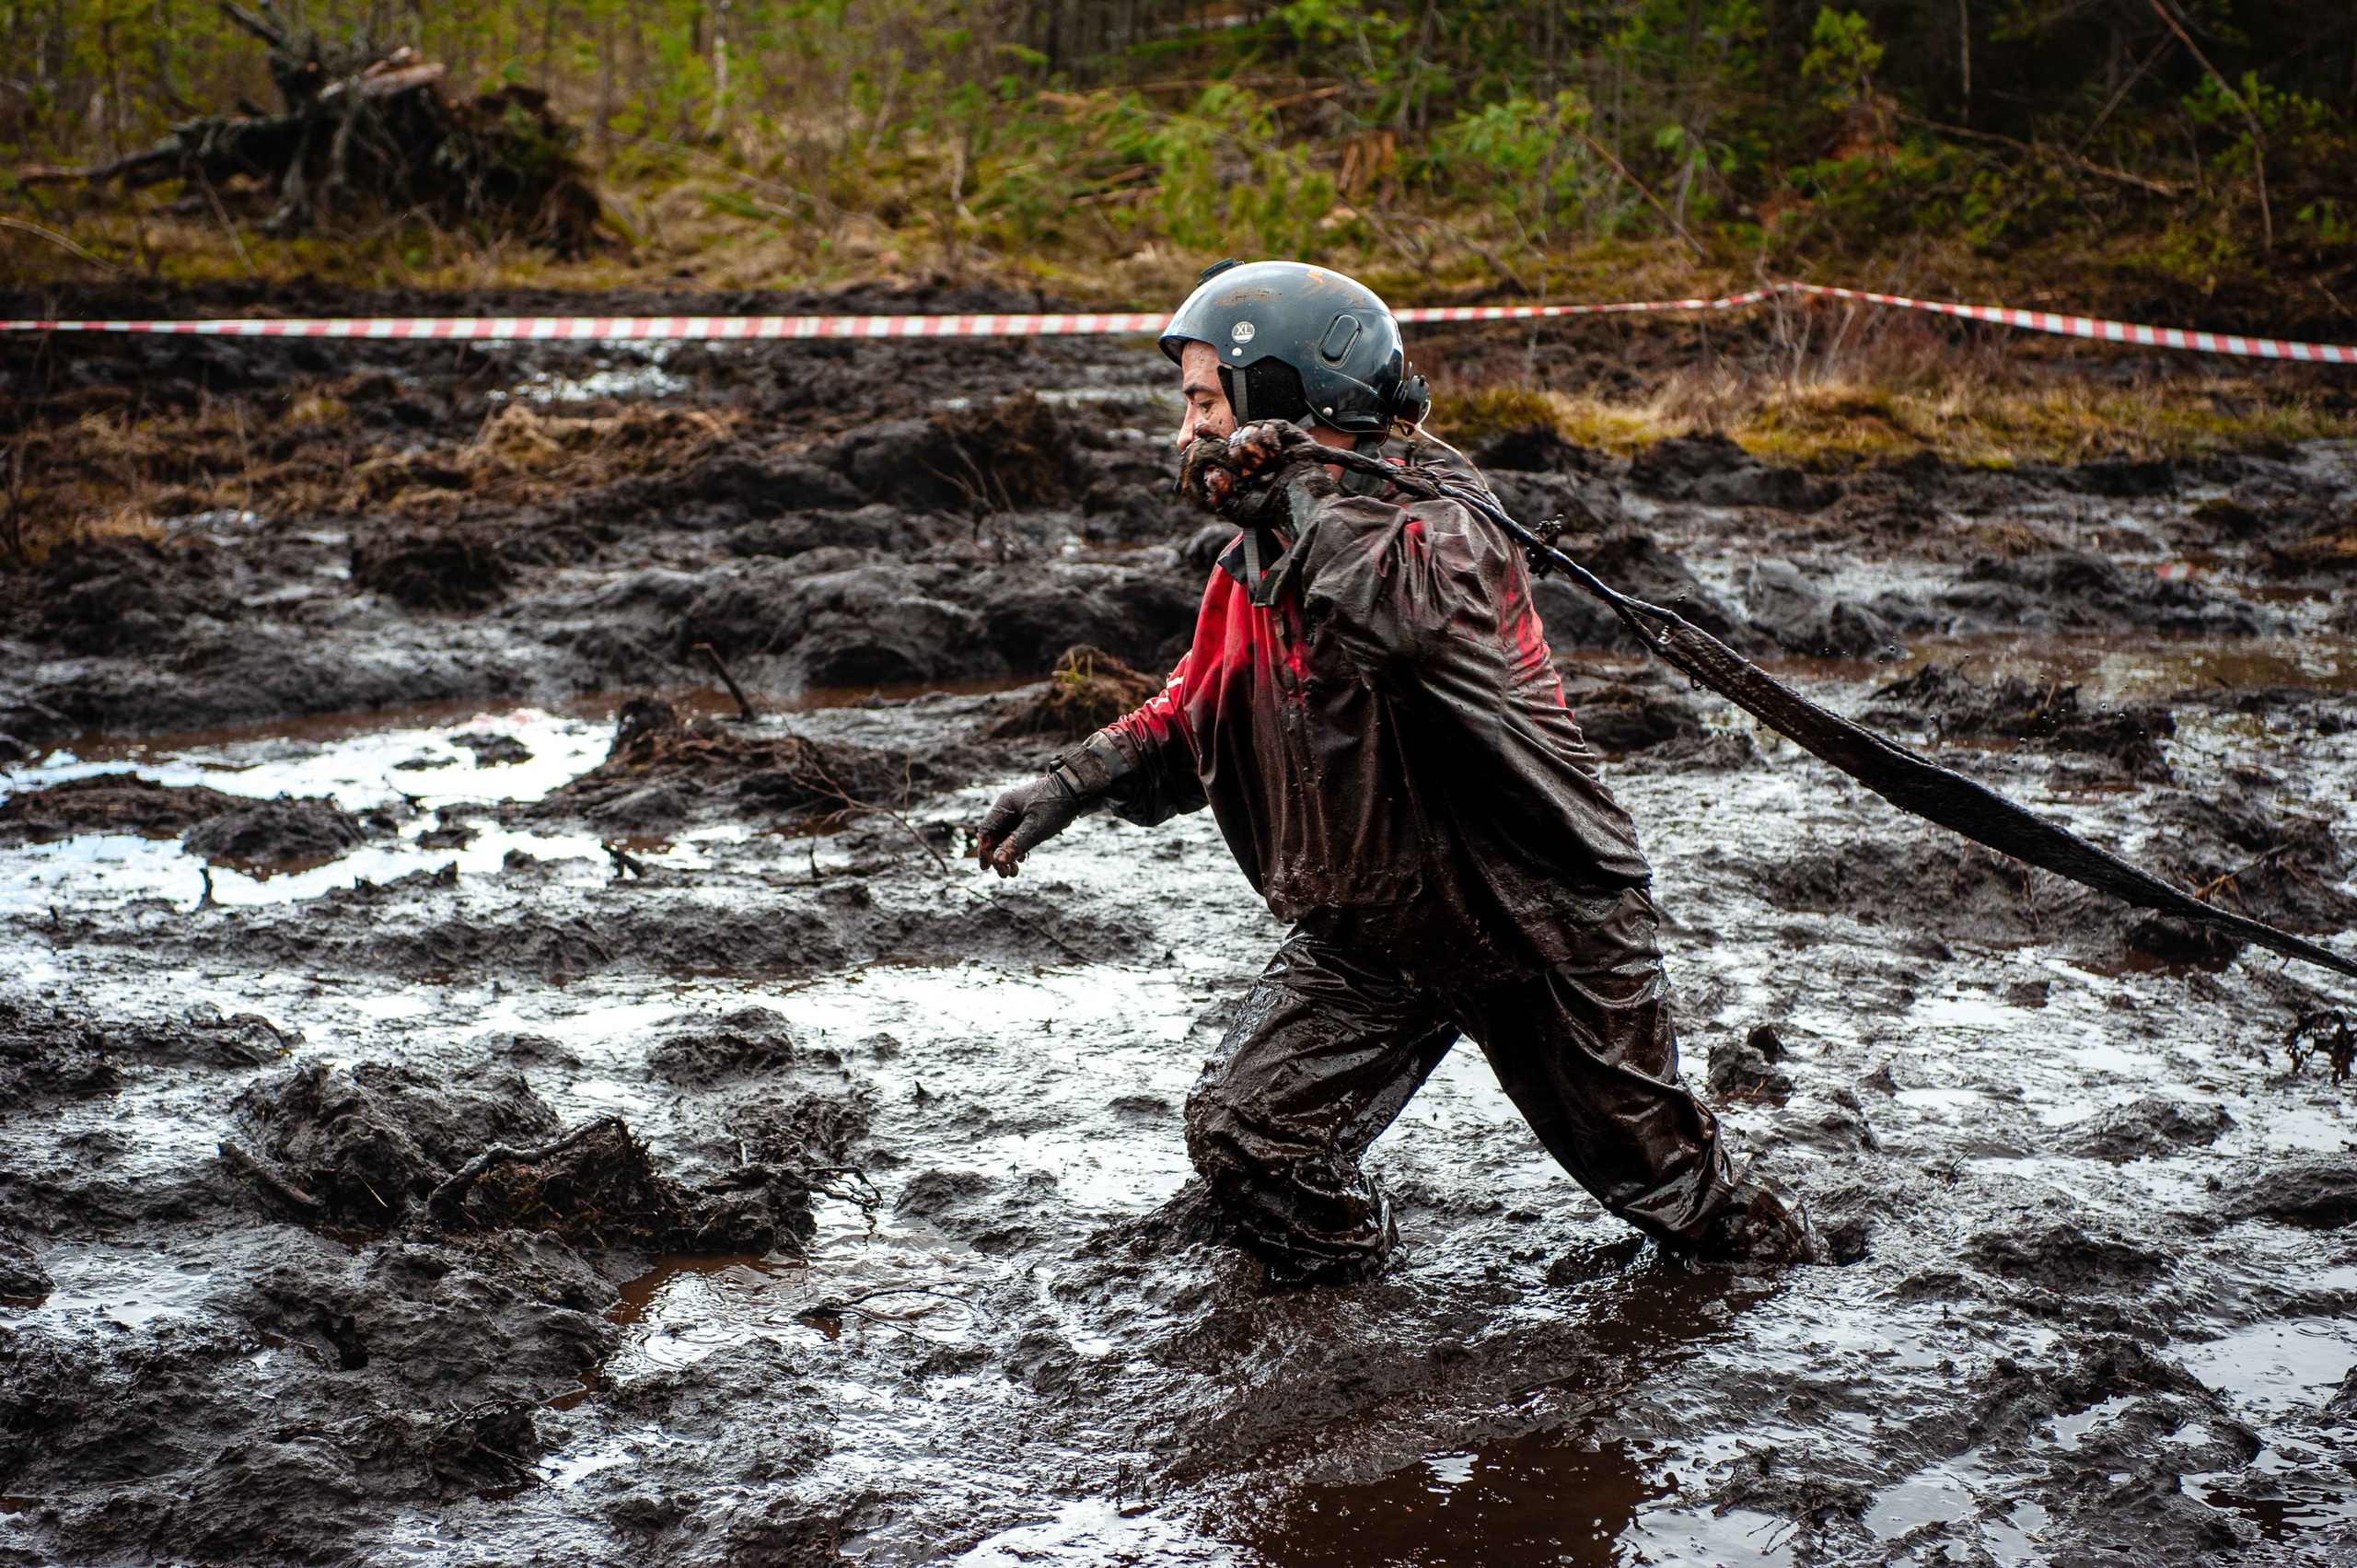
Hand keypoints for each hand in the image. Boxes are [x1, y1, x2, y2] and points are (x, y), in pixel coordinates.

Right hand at [974, 773, 1087, 877]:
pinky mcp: (1030, 816)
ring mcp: (1019, 812)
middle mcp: (1009, 808)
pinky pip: (1018, 835)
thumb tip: (998, 861)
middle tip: (1006, 875)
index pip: (986, 831)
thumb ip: (1015, 844)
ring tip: (1014, 872)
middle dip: (998, 856)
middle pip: (996, 836)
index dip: (984, 850)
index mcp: (1005, 806)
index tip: (986, 868)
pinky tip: (1022, 859)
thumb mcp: (1035, 828)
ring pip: (1007, 837)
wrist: (1078, 789)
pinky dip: (1018, 848)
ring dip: (1008, 854)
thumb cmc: (1055, 805)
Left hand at [1177, 422, 1326, 519]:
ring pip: (1248, 429)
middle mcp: (1255, 453)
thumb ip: (1217, 495)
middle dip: (1236, 453)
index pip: (1222, 446)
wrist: (1299, 503)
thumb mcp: (1236, 509)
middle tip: (1249, 471)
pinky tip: (1276, 455)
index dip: (1210, 436)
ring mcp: (1270, 443)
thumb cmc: (1271, 510)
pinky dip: (1268, 440)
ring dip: (1251, 447)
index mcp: (1242, 468)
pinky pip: (1266, 426)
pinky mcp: (1286, 434)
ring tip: (1264, 464)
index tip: (1200, 431)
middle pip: (1233, 437)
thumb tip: (1212, 473)